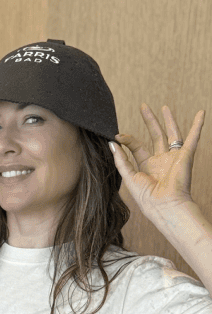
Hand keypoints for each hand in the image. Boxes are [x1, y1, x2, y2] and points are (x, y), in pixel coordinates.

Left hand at [110, 104, 204, 221]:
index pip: (137, 147)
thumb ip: (121, 160)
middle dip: (150, 121)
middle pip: (155, 136)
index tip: (117, 135)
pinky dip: (197, 125)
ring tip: (164, 107)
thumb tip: (112, 144)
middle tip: (144, 107)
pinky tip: (201, 113)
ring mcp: (174, 158)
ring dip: (168, 120)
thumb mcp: (129, 177)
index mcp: (147, 167)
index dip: (127, 139)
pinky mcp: (185, 156)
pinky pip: (193, 138)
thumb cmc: (147, 198)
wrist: (164, 206)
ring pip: (171, 134)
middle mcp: (161, 161)